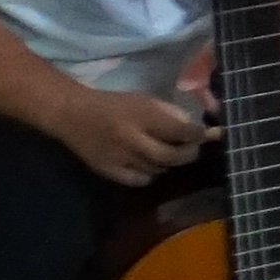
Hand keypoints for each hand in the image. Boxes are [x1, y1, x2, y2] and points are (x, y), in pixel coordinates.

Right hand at [56, 72, 207, 183]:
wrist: (71, 114)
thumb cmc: (112, 104)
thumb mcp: (143, 100)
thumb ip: (169, 113)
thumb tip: (195, 128)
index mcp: (141, 116)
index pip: (179, 130)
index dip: (197, 134)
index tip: (208, 134)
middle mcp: (131, 139)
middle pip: (171, 156)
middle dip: (188, 153)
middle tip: (192, 149)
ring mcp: (119, 158)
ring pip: (158, 170)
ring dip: (169, 163)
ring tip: (168, 153)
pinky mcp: (108, 171)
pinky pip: (139, 180)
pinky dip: (150, 174)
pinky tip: (148, 165)